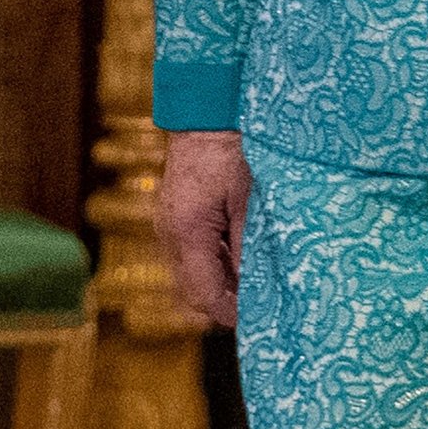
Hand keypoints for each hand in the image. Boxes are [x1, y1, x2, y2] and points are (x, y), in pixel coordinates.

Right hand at [155, 130, 251, 327]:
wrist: (206, 109)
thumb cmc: (232, 147)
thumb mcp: (249, 197)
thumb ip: (249, 243)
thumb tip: (257, 284)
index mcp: (188, 232)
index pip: (204, 294)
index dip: (230, 312)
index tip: (257, 319)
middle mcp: (169, 233)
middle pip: (192, 289)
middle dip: (224, 301)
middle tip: (259, 303)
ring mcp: (168, 224)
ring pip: (190, 272)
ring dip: (219, 281)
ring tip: (255, 278)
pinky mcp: (174, 214)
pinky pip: (189, 252)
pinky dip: (212, 261)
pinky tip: (240, 254)